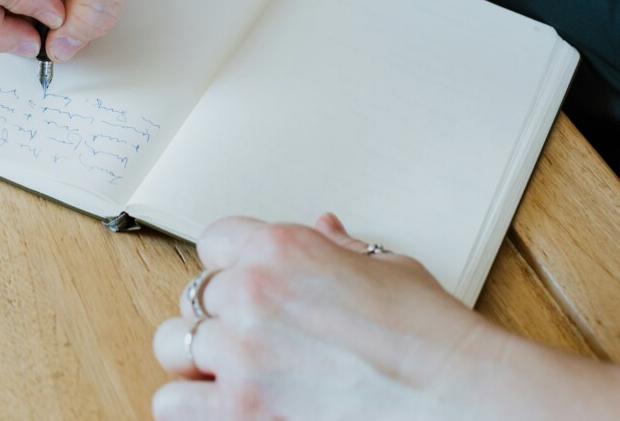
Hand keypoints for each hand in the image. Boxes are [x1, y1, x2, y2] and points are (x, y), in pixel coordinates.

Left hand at [152, 214, 507, 420]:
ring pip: (172, 347)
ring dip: (196, 360)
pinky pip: (171, 406)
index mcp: (282, 249)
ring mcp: (242, 357)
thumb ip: (339, 249)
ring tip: (229, 373)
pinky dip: (189, 408)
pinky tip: (221, 407)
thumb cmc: (432, 338)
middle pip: (193, 295)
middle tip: (248, 335)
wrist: (459, 400)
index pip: (214, 241)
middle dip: (217, 315)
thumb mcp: (389, 269)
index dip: (229, 265)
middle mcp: (252, 296)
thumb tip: (324, 228)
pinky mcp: (240, 414)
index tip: (242, 283)